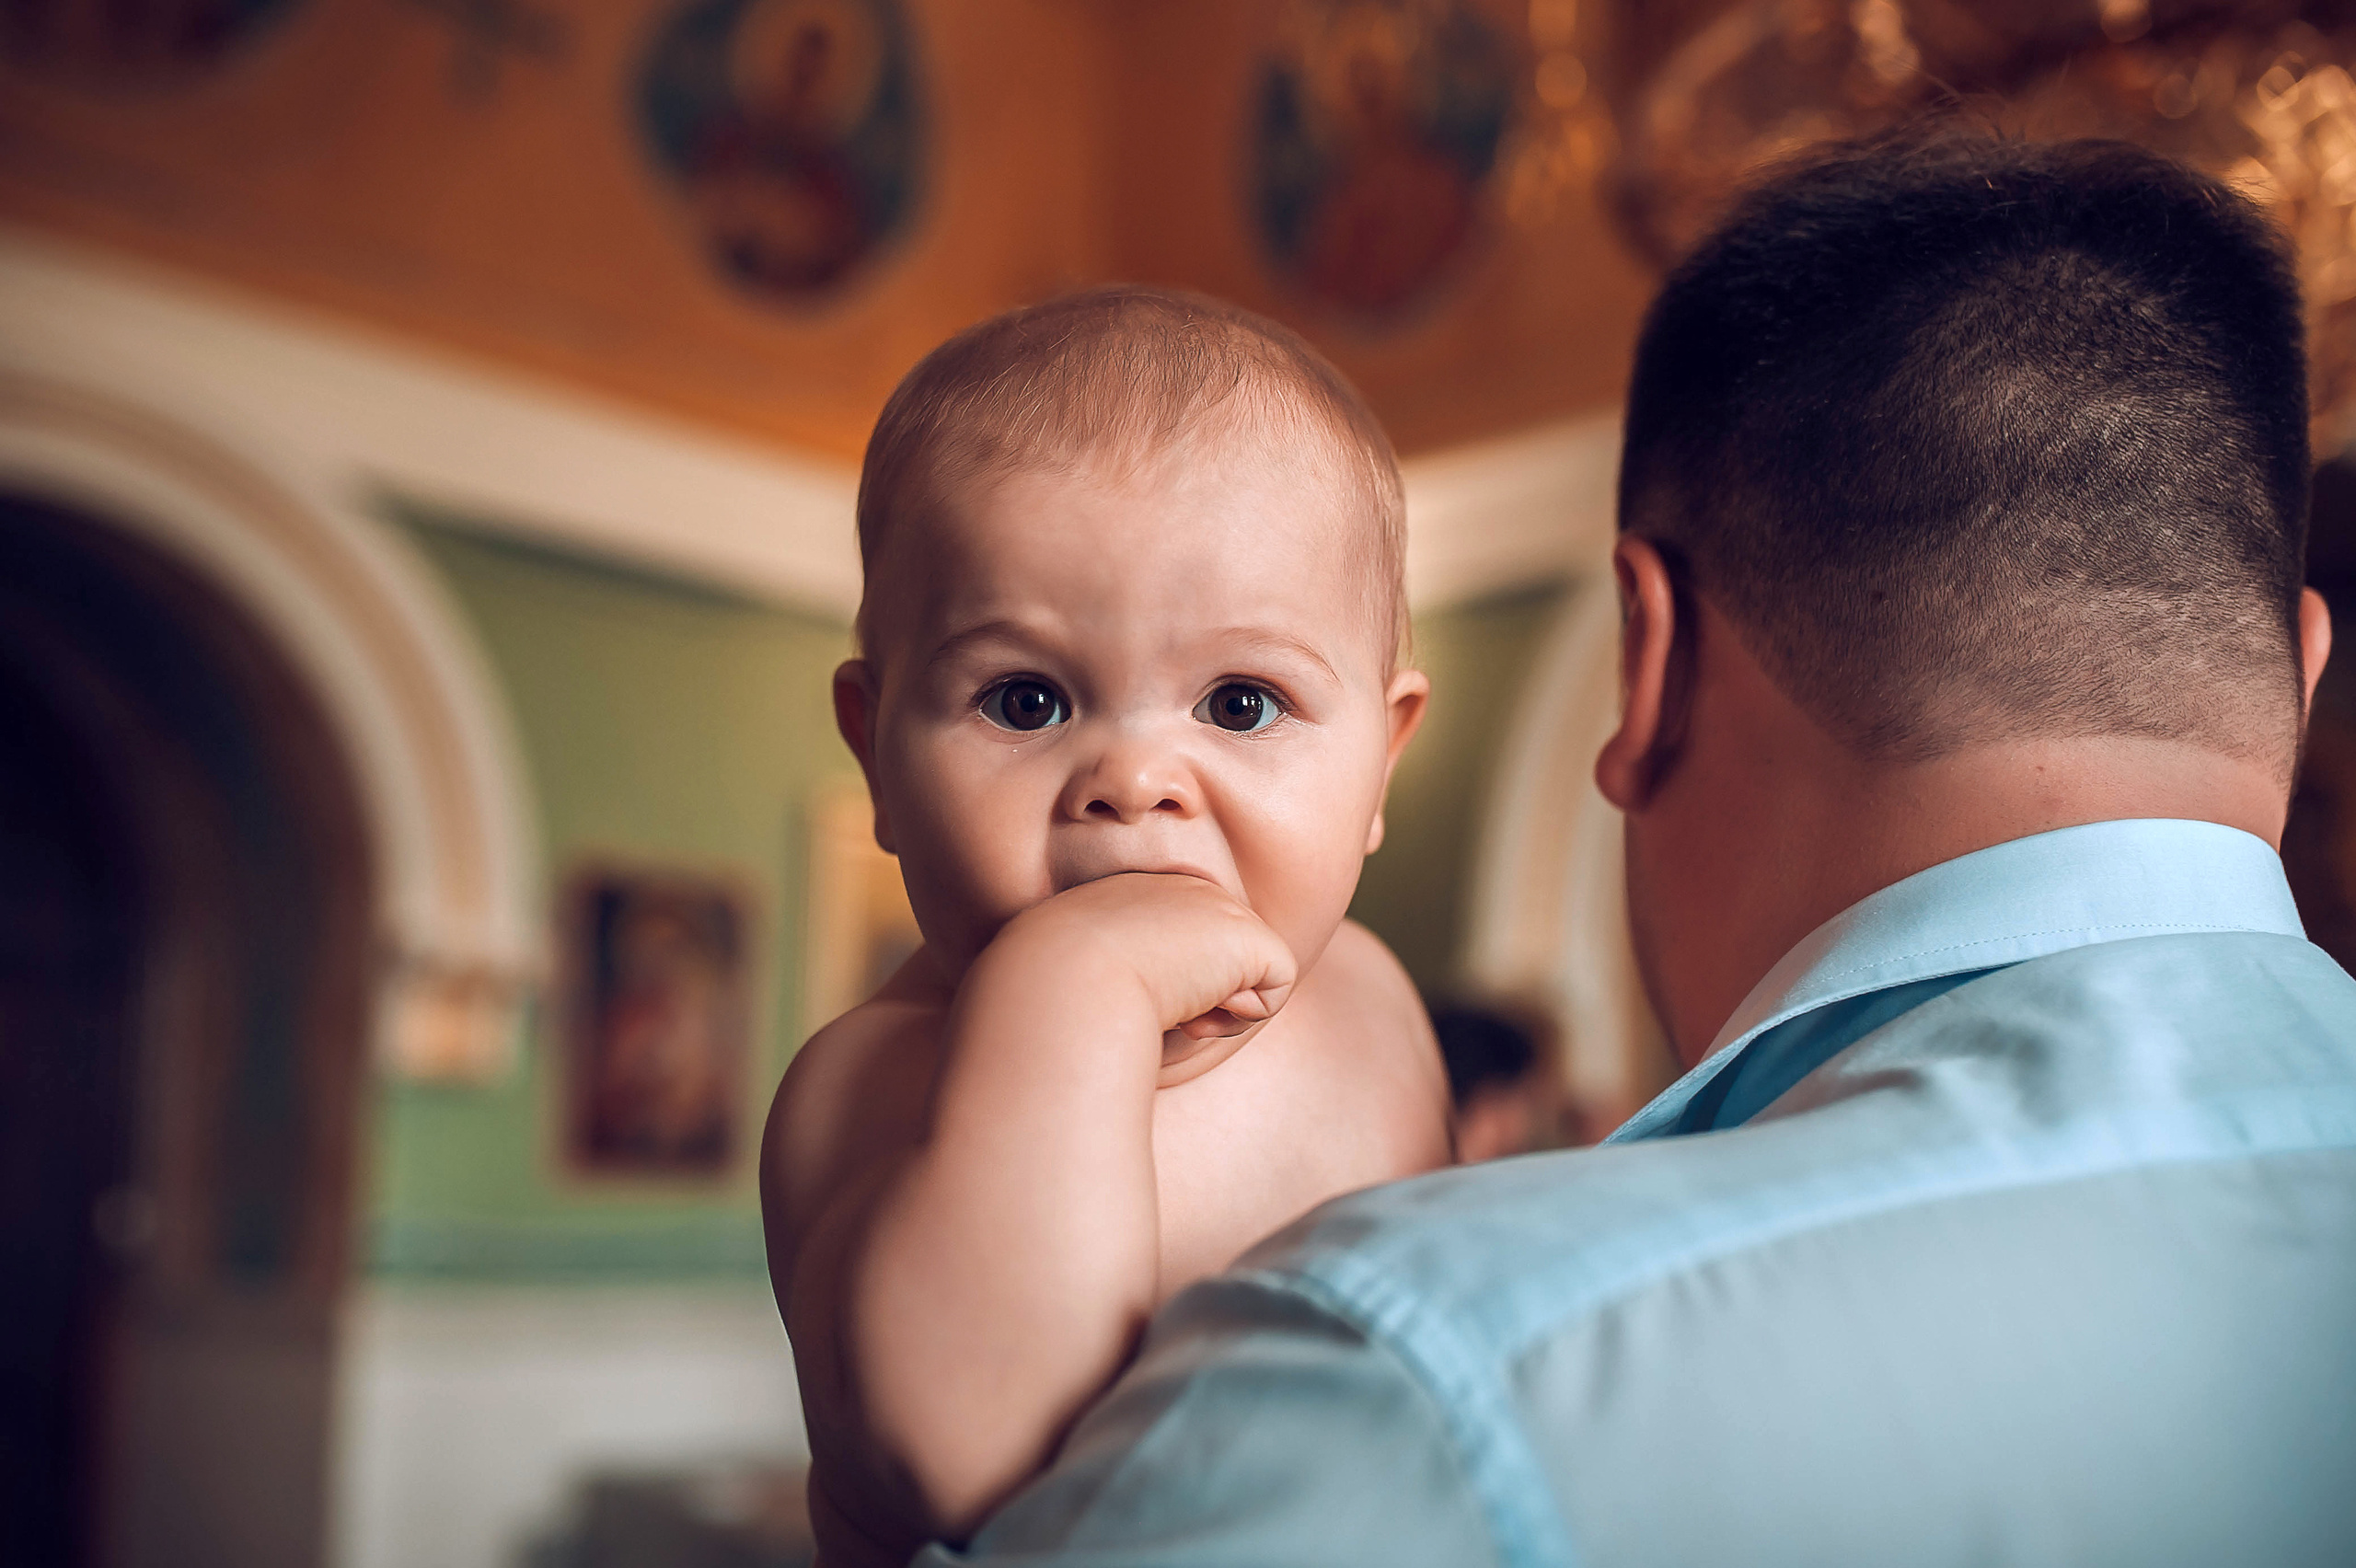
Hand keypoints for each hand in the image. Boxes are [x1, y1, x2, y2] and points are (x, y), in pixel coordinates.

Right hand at [993, 873, 1298, 1052]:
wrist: (1067, 977)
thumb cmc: (1059, 991)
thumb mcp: (1088, 972)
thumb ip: (1131, 972)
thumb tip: (1188, 1007)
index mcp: (1140, 893)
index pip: (1181, 945)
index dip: (1165, 984)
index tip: (1129, 998)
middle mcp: (1184, 889)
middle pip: (1220, 957)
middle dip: (1199, 996)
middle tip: (1158, 1014)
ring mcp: (1220, 906)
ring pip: (1249, 973)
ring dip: (1220, 1012)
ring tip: (1178, 1015)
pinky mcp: (1251, 935)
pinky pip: (1277, 988)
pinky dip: (1245, 1019)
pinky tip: (1201, 1017)